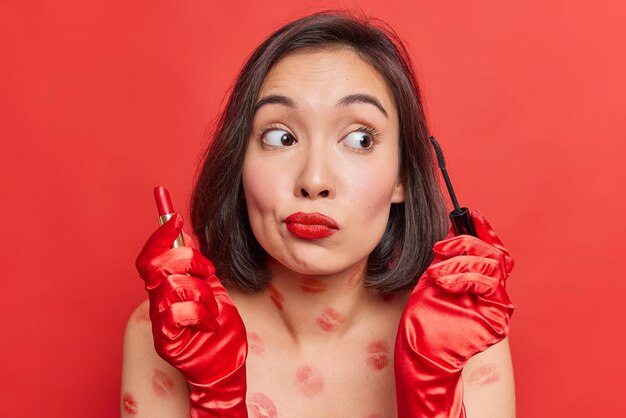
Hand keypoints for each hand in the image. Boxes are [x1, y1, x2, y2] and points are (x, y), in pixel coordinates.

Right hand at [135, 213, 247, 417]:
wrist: (226, 364)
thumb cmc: (219, 329)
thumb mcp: (213, 289)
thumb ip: (196, 267)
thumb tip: (185, 237)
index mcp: (166, 289)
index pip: (150, 257)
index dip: (159, 236)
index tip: (174, 218)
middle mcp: (158, 303)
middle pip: (154, 265)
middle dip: (186, 260)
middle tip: (207, 271)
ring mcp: (159, 322)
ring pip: (171, 285)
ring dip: (200, 291)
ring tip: (212, 307)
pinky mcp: (165, 341)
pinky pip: (177, 312)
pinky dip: (200, 313)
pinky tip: (210, 324)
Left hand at [394, 209, 513, 417]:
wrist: (420, 354)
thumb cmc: (423, 320)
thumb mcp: (434, 278)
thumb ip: (448, 257)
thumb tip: (452, 228)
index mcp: (480, 283)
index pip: (491, 249)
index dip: (484, 229)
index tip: (470, 212)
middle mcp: (493, 293)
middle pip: (496, 253)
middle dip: (468, 242)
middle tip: (443, 245)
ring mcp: (498, 306)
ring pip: (492, 265)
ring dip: (460, 262)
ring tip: (436, 273)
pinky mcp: (497, 319)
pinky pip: (489, 284)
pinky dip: (464, 277)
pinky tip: (444, 281)